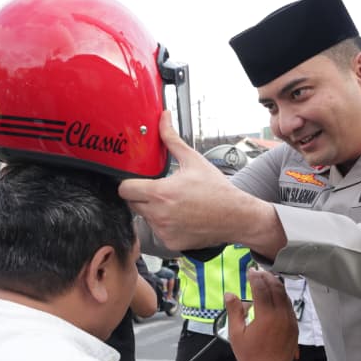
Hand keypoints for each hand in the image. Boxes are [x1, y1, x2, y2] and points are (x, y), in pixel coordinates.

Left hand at [119, 112, 264, 251]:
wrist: (236, 216)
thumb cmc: (217, 190)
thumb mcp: (193, 161)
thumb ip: (172, 140)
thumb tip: (163, 118)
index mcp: (160, 193)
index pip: (124, 190)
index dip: (129, 183)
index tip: (138, 181)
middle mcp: (159, 214)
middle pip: (132, 203)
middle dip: (141, 196)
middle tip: (160, 191)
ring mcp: (164, 231)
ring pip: (145, 218)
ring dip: (153, 211)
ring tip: (175, 204)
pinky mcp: (170, 242)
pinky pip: (158, 232)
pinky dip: (165, 226)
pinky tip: (181, 218)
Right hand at [225, 270, 296, 360]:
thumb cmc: (251, 357)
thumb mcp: (236, 334)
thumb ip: (234, 311)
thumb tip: (230, 294)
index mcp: (266, 316)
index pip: (261, 289)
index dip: (255, 277)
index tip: (250, 272)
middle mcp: (281, 316)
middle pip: (276, 288)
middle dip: (267, 277)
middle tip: (259, 272)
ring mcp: (290, 322)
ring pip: (285, 296)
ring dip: (276, 285)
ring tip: (267, 279)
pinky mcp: (295, 327)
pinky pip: (290, 307)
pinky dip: (283, 297)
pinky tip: (276, 296)